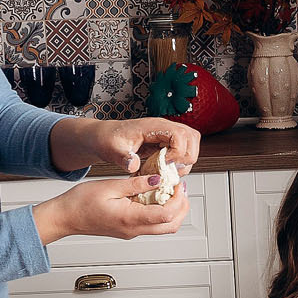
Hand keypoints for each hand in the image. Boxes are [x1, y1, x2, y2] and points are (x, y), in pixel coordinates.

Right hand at [34, 174, 190, 243]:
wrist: (65, 217)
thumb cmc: (80, 203)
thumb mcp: (110, 186)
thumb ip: (136, 184)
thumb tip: (157, 180)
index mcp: (130, 219)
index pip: (166, 214)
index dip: (178, 199)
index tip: (177, 184)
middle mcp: (133, 230)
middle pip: (171, 225)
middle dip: (181, 207)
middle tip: (180, 188)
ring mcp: (131, 232)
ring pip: (163, 227)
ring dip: (172, 210)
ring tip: (169, 190)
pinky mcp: (128, 230)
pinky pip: (151, 225)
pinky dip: (160, 211)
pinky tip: (154, 195)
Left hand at [53, 116, 200, 175]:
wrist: (104, 137)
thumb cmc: (108, 140)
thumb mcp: (112, 150)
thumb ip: (122, 158)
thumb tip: (133, 165)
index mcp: (153, 126)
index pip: (181, 135)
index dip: (178, 153)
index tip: (165, 164)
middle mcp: (164, 127)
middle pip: (193, 138)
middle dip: (187, 158)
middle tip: (171, 170)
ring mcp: (167, 133)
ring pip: (192, 144)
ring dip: (185, 160)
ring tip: (168, 171)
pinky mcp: (167, 141)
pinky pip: (184, 149)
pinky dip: (180, 162)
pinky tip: (165, 169)